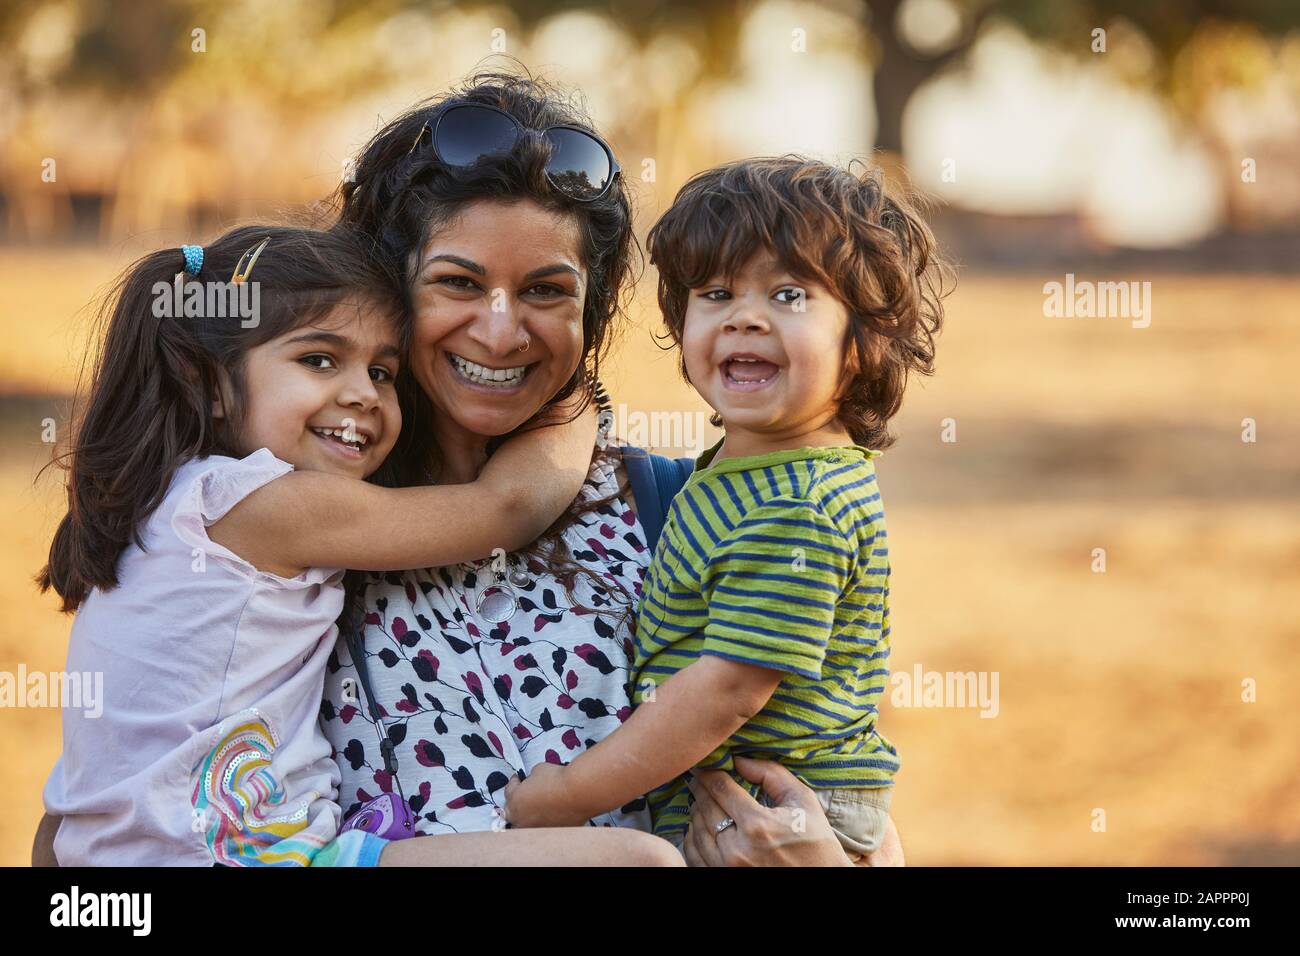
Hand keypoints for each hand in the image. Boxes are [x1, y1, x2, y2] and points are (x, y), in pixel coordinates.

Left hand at [502, 764, 590, 827]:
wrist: (578, 792)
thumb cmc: (557, 780)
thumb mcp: (538, 769)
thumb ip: (530, 777)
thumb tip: (534, 780)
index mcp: (514, 802)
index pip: (508, 791)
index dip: (514, 782)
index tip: (518, 778)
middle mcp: (521, 819)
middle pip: (512, 813)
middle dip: (516, 803)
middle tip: (524, 794)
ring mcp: (536, 829)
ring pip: (526, 825)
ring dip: (528, 816)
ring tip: (537, 806)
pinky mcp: (550, 833)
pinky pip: (543, 827)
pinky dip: (545, 821)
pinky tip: (552, 812)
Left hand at [683, 756, 901, 866]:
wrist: (823, 880)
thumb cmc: (815, 841)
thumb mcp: (802, 801)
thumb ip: (771, 774)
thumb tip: (739, 759)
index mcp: (758, 825)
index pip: (720, 788)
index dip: (708, 772)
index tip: (704, 764)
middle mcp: (737, 849)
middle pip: (704, 808)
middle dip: (699, 789)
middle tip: (697, 778)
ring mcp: (726, 868)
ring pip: (695, 832)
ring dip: (695, 812)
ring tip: (699, 800)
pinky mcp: (722, 879)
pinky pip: (694, 856)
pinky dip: (692, 838)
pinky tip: (699, 826)